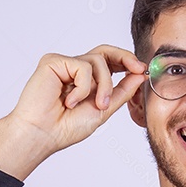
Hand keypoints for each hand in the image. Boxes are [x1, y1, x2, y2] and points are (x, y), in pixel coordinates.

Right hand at [0, 44, 147, 179]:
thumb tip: (140, 75)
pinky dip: (83, 87)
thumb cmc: (66, 127)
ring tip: (95, 105)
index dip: (127, 62)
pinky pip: (82, 66)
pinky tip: (70, 101)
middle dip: (125, 58)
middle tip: (138, 69)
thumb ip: (121, 91)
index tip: (142, 70)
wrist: (43, 135)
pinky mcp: (53, 61)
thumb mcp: (103, 109)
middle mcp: (74, 69)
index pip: (110, 62)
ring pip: (98, 61)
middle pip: (105, 51)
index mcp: (86, 80)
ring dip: (104, 86)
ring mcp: (64, 64)